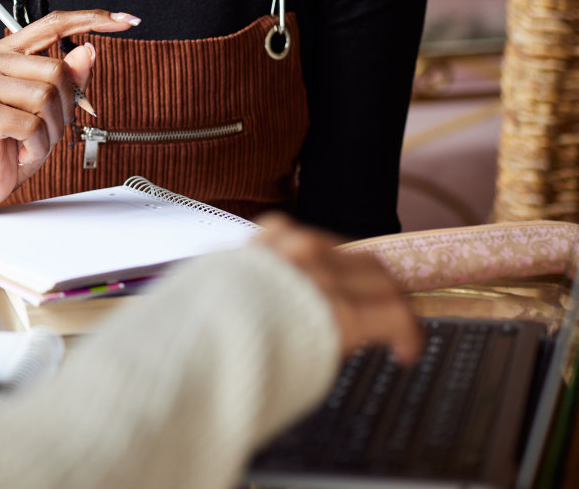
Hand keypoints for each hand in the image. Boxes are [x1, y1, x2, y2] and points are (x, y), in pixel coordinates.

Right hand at [0, 8, 135, 219]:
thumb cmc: (11, 144)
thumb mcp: (50, 111)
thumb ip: (69, 80)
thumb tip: (88, 51)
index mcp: (6, 54)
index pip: (52, 24)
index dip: (91, 19)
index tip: (126, 19)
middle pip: (56, 70)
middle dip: (65, 108)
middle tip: (45, 129)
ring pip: (47, 97)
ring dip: (50, 130)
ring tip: (31, 141)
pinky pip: (32, 126)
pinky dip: (37, 147)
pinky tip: (21, 151)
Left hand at [256, 214, 422, 363]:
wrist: (190, 332)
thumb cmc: (244, 359)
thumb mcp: (309, 368)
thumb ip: (341, 343)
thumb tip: (356, 333)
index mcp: (338, 312)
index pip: (397, 313)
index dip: (409, 335)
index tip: (404, 351)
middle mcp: (321, 272)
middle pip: (377, 274)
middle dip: (386, 299)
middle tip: (382, 322)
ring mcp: (293, 245)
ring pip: (344, 249)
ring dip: (350, 272)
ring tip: (337, 298)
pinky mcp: (268, 232)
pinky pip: (300, 232)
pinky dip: (308, 250)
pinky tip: (301, 271)